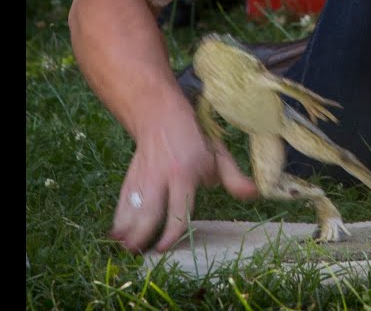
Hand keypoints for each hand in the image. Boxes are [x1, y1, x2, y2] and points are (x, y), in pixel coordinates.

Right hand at [109, 102, 258, 252]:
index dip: (171, 232)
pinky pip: (122, 202)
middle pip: (149, 212)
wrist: (161, 117)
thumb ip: (234, 178)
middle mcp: (161, 178)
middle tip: (141, 253)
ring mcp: (143, 178)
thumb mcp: (219, 154)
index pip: (178, 210)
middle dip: (142, 235)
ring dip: (126, 230)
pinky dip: (118, 218)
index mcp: (185, 174)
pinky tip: (115, 234)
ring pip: (131, 208)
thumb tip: (255, 194)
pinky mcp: (130, 177)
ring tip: (126, 248)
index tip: (165, 247)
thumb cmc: (195, 140)